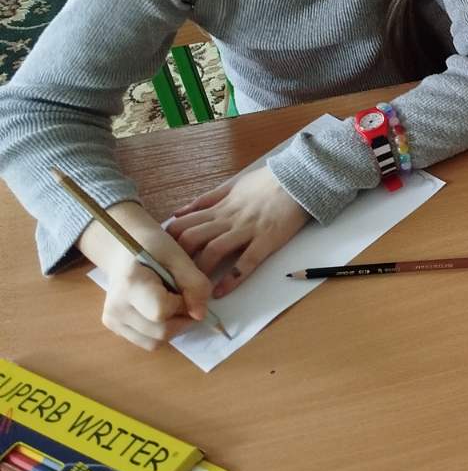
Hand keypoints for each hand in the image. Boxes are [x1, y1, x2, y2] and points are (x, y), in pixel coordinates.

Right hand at [77, 201, 211, 351]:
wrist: (124, 251)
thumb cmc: (153, 247)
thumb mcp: (178, 256)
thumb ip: (194, 283)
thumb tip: (200, 315)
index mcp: (130, 285)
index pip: (162, 311)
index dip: (182, 303)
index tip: (184, 288)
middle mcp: (116, 309)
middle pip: (162, 332)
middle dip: (182, 317)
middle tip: (182, 295)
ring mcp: (113, 322)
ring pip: (156, 341)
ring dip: (174, 326)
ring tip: (171, 301)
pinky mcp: (115, 329)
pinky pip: (148, 341)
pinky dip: (161, 330)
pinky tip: (160, 309)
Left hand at [168, 166, 309, 297]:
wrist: (300, 178)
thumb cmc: (267, 182)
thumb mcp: (232, 185)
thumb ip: (206, 200)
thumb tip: (178, 213)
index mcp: (220, 207)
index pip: (183, 224)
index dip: (168, 242)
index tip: (164, 257)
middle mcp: (228, 219)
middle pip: (192, 239)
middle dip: (179, 260)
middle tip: (174, 278)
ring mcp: (248, 230)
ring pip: (215, 251)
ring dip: (200, 272)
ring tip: (193, 289)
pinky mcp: (267, 240)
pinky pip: (247, 261)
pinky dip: (233, 278)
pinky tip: (222, 292)